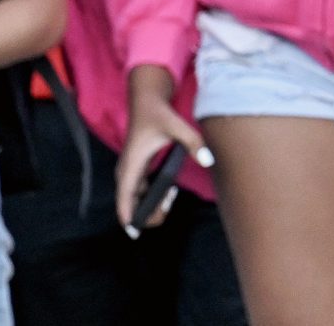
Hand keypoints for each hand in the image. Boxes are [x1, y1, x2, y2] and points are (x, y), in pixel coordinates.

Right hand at [118, 65, 209, 237]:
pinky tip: (170, 193)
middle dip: (148, 214)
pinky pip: (141, 194)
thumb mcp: (177, 126)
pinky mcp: (136, 172)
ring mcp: (130, 173)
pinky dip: (153, 198)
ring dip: (152, 206)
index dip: (128, 217)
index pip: (124, 198)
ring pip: (135, 201)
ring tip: (172, 196)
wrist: (147, 102)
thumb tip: (209, 160)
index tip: (135, 232)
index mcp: (131, 165)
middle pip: (130, 205)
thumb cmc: (158, 114)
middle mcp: (126, 172)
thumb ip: (194, 143)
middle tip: (169, 204)